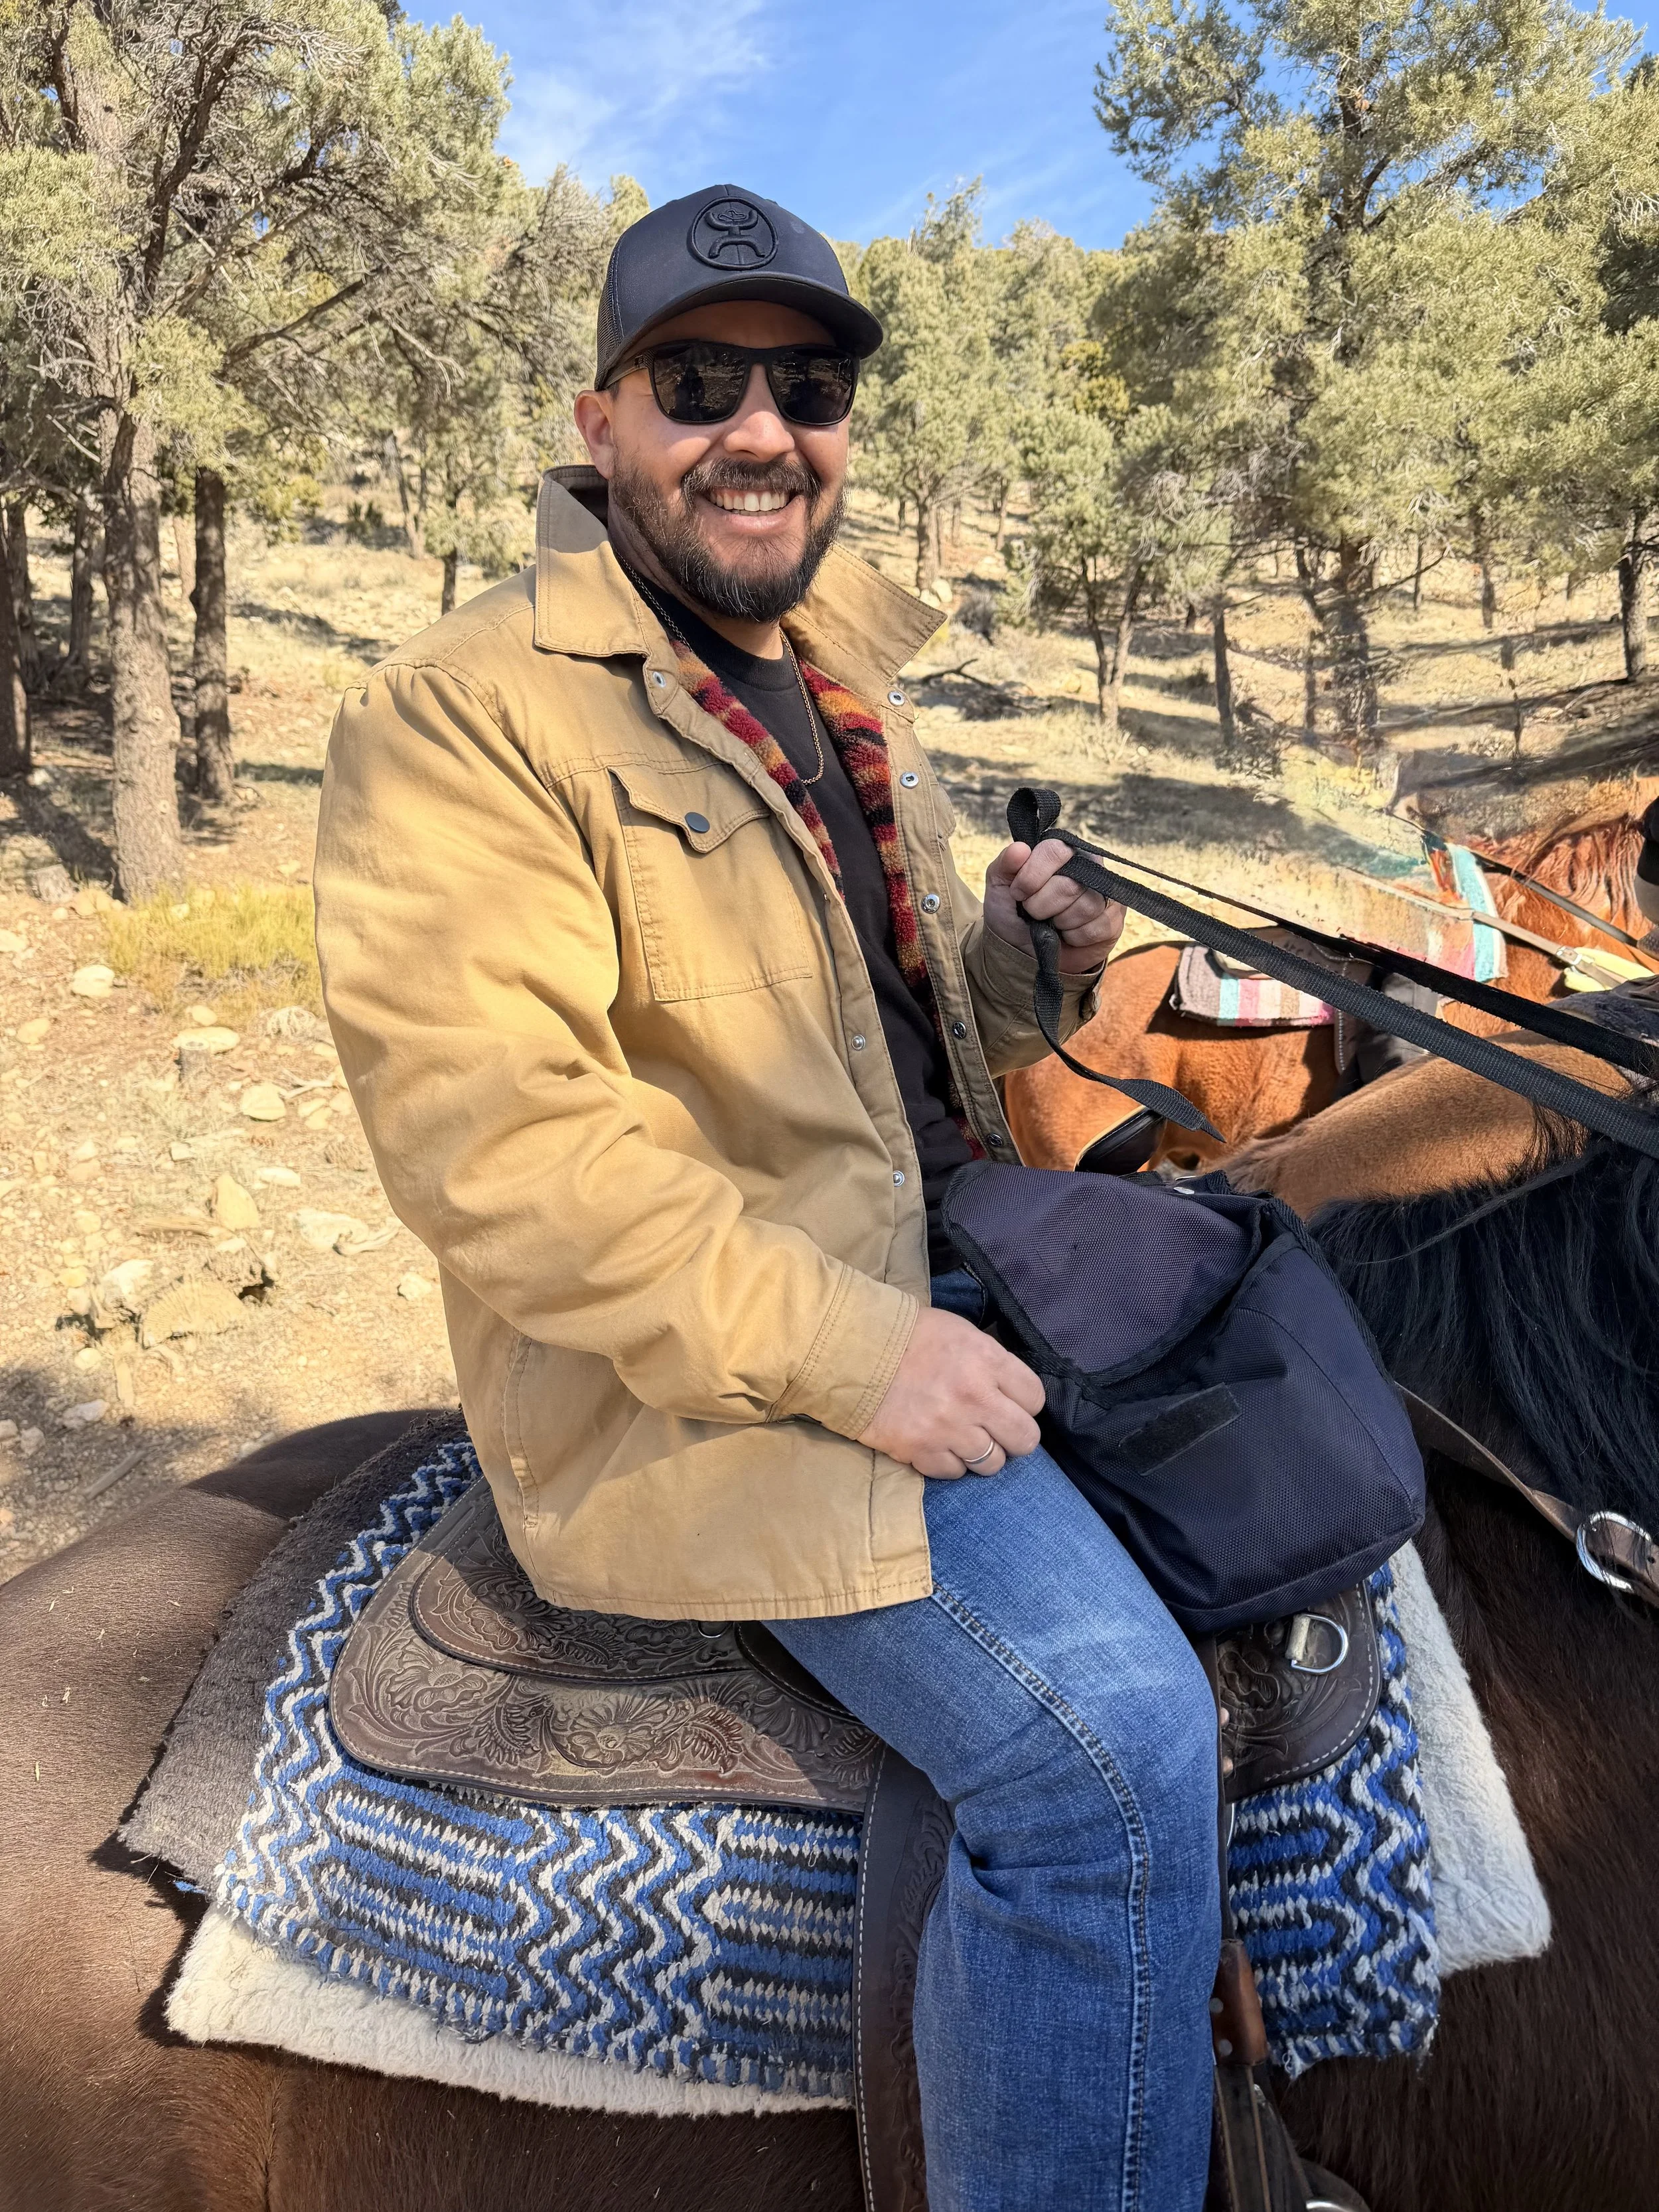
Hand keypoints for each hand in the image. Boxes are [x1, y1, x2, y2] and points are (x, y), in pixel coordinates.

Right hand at [858, 1306, 1044, 1477]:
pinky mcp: (921, 1451)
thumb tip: (1011, 1388)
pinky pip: (954, 1472)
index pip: (1035, 1398)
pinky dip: (948, 1462)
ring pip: (993, 1463)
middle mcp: (975, 1398)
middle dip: (1013, 1435)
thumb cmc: (908, 1335)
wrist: (851, 1351)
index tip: (1008, 1400)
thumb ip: (991, 1360)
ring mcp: (949, 1429)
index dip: (1023, 1402)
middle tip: (995, 1427)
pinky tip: (936, 1443)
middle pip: (1025, 1439)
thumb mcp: (960, 1332)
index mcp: (987, 1361)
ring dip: (982, 1452)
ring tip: (963, 1437)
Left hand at [983, 837, 1123, 974]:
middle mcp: (1089, 865)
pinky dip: (1074, 938)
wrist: (1026, 955)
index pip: (1055, 850)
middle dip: (1042, 906)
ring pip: (1085, 907)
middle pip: (1069, 884)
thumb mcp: (1000, 889)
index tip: (1018, 893)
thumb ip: (1004, 865)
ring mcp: (1105, 893)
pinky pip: (1096, 928)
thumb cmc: (1015, 916)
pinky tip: (1068, 935)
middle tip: (1034, 913)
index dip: (1032, 876)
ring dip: (1059, 923)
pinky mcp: (1114, 920)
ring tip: (1053, 923)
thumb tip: (1020, 848)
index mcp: (1061, 851)